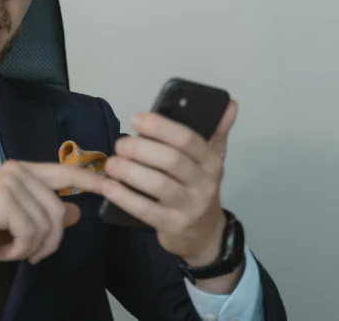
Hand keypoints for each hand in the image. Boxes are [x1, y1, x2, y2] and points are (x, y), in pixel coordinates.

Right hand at [0, 160, 105, 288]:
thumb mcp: (18, 223)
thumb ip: (46, 213)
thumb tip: (75, 212)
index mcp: (22, 170)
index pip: (65, 171)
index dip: (90, 179)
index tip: (112, 185)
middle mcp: (17, 170)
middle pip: (58, 209)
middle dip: (50, 240)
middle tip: (30, 254)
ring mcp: (9, 182)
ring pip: (47, 223)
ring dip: (32, 247)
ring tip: (11, 250)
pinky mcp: (2, 200)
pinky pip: (30, 233)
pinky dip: (19, 250)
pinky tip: (1, 250)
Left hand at [102, 102, 237, 266]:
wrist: (203, 234)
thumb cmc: (197, 188)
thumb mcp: (211, 161)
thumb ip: (217, 132)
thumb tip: (230, 104)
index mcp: (211, 161)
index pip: (188, 139)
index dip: (161, 127)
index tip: (136, 119)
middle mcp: (204, 183)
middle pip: (171, 160)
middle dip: (140, 148)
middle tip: (119, 144)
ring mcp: (189, 207)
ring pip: (158, 184)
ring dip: (129, 171)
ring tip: (111, 164)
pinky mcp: (173, 226)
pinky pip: (146, 210)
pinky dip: (124, 197)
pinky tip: (108, 187)